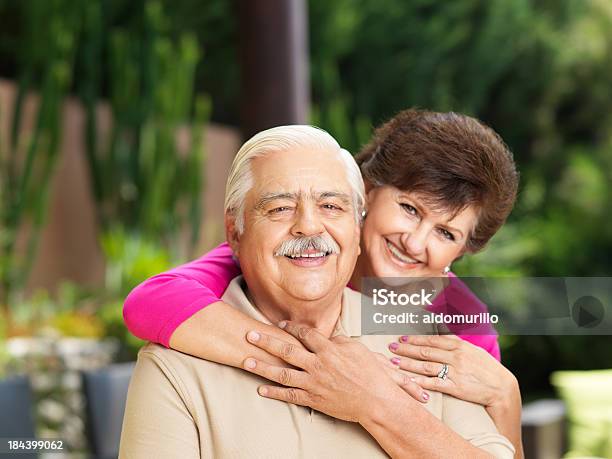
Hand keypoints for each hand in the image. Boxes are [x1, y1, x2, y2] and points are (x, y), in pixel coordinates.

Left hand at [241, 321, 425, 422]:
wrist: (375, 401)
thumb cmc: (370, 373)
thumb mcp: (357, 349)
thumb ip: (339, 341)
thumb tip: (328, 336)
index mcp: (329, 349)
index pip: (305, 334)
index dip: (291, 328)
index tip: (280, 324)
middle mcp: (318, 365)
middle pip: (286, 350)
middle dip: (266, 342)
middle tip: (249, 335)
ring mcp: (314, 383)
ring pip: (282, 373)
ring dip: (262, 367)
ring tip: (246, 362)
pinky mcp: (314, 399)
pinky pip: (290, 395)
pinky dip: (274, 393)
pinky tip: (260, 389)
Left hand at [388, 334, 518, 409]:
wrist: (502, 388)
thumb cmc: (487, 369)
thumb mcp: (474, 351)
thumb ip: (456, 344)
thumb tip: (440, 335)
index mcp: (460, 345)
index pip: (432, 340)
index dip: (416, 339)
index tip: (403, 337)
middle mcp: (455, 356)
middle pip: (425, 351)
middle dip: (406, 349)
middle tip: (391, 347)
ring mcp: (455, 371)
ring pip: (426, 366)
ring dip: (408, 364)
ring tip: (394, 362)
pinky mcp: (455, 387)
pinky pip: (433, 383)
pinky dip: (419, 381)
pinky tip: (408, 380)